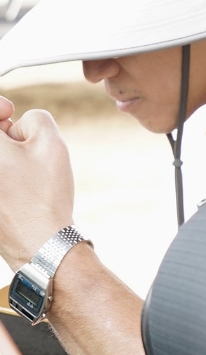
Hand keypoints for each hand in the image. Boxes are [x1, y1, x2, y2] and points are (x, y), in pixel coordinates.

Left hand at [0, 101, 75, 269]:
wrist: (38, 241)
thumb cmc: (43, 193)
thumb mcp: (51, 142)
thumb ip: (35, 118)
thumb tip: (17, 125)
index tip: (11, 112)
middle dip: (3, 133)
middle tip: (22, 143)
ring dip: (4, 156)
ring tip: (24, 170)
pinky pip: (0, 179)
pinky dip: (5, 177)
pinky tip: (18, 188)